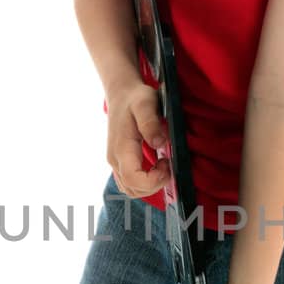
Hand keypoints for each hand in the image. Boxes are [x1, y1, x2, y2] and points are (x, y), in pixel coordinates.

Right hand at [106, 81, 170, 197]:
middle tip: (168, 164)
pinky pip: (130, 183)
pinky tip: (156, 166)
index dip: (153, 180)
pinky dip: (144, 182)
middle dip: (155, 184)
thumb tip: (159, 143)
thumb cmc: (135, 98)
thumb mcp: (146, 104)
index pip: (133, 179)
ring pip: (131, 190)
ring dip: (150, 185)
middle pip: (133, 189)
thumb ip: (151, 123)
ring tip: (163, 165)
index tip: (167, 164)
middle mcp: (115, 159)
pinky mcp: (119, 162)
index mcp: (122, 148)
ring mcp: (115, 162)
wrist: (121, 94)